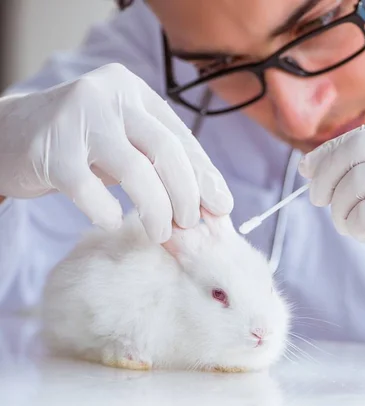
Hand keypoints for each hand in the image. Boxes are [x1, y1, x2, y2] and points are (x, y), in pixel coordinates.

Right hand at [0, 63, 232, 242]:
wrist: (9, 135)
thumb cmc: (81, 145)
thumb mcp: (125, 143)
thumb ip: (160, 164)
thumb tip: (210, 205)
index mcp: (134, 91)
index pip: (181, 136)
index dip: (204, 175)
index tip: (222, 206)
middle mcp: (109, 95)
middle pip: (165, 149)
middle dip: (186, 194)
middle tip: (191, 224)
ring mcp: (78, 118)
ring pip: (134, 170)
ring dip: (156, 209)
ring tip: (160, 233)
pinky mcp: (50, 149)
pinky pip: (90, 190)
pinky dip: (107, 212)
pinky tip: (113, 220)